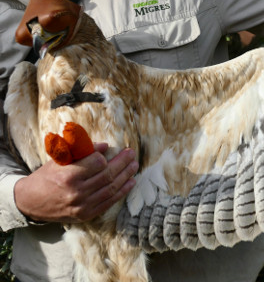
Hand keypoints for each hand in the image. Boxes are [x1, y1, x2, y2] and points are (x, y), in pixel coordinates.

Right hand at [14, 144, 137, 222]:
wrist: (30, 202)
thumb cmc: (46, 176)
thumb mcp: (59, 160)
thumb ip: (82, 152)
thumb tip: (105, 146)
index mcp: (68, 175)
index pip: (97, 163)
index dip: (106, 155)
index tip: (114, 149)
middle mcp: (76, 192)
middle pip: (107, 175)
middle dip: (123, 162)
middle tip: (132, 153)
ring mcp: (82, 205)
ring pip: (111, 188)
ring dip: (126, 176)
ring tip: (134, 166)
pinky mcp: (85, 215)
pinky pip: (109, 202)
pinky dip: (122, 191)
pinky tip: (131, 182)